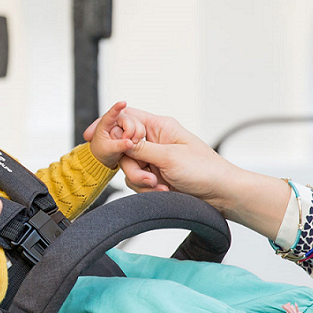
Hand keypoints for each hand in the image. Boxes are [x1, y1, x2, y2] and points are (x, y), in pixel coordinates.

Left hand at [85, 101, 144, 168]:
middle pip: (128, 120)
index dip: (117, 108)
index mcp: (105, 124)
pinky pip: (140, 129)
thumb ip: (119, 146)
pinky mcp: (131, 129)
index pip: (111, 114)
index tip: (123, 103)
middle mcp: (116, 121)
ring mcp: (124, 125)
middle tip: (128, 142)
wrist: (104, 157)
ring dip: (137, 134)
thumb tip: (130, 143)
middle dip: (130, 131)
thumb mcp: (108, 150)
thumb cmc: (101, 151)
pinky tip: (135, 142)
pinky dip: (140, 135)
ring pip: (137, 123)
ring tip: (131, 144)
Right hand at [98, 109, 224, 194]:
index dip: (108, 125)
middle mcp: (155, 141)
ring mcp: (154, 159)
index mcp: (160, 127)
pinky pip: (137, 182)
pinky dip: (148, 190)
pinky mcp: (156, 176)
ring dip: (142, 181)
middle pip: (124, 149)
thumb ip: (141, 149)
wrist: (220, 194)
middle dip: (133, 167)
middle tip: (149, 178)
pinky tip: (165, 192)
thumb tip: (120, 141)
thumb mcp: (170, 157)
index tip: (91, 135)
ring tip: (163, 187)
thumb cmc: (205, 170)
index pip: (127, 118)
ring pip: (129, 169)